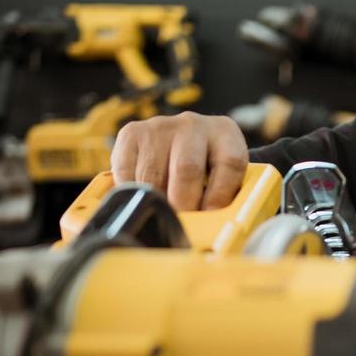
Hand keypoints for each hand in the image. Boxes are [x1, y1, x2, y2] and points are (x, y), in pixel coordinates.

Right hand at [110, 111, 248, 211]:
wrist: (178, 146)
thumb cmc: (207, 172)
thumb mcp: (224, 180)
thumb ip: (224, 201)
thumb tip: (210, 229)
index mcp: (225, 134)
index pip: (229, 163)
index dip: (220, 195)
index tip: (209, 217)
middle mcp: (193, 125)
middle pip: (187, 169)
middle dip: (183, 204)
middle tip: (180, 224)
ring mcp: (160, 127)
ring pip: (153, 174)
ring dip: (155, 202)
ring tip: (161, 214)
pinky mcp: (132, 134)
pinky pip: (126, 171)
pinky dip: (131, 193)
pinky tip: (141, 199)